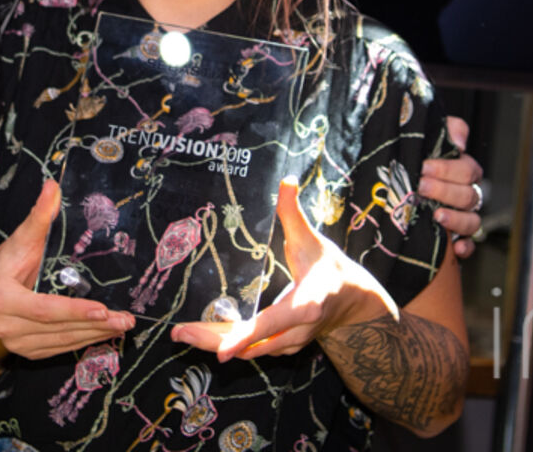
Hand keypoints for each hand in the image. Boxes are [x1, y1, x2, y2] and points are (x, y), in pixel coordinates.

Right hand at [0, 180, 133, 368]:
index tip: (103, 309)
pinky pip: (59, 348)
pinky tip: (104, 332)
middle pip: (58, 329)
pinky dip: (84, 340)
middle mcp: (7, 326)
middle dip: (95, 325)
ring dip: (95, 334)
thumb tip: (53, 187)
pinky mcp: (27, 352)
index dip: (74, 310)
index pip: (44, 309)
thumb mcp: (18, 241)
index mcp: (2, 299)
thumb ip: (38, 218)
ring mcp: (16, 344)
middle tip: (125, 319)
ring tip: (122, 324)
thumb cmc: (3, 266)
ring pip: (62, 341)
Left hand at [170, 179, 394, 362]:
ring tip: (183, 335)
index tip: (223, 353)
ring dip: (216, 344)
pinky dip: (230, 344)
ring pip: (250, 351)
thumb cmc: (330, 267)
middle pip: (252, 345)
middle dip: (214, 342)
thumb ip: (294, 213)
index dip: (246, 337)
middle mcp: (297, 331)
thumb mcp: (313, 239)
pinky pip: (254, 350)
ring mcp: (292, 343)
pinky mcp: (285, 347)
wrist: (353, 299)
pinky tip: (205, 336)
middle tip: (178, 335)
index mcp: (305, 305)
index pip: (271, 324)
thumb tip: (287, 180)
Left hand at [418, 115, 484, 258]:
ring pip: (473, 221)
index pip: (468, 170)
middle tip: (422, 186)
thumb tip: (460, 142)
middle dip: (446, 191)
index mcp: (461, 171)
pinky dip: (466, 247)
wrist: (391, 185)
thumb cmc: (411, 161)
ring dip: (457, 219)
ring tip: (436, 215)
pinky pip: (470, 245)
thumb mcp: (425, 140)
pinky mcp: (456, 238)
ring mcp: (462, 217)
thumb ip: (446, 130)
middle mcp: (464, 195)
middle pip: (469, 195)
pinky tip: (456, 247)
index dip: (448, 169)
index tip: (425, 167)